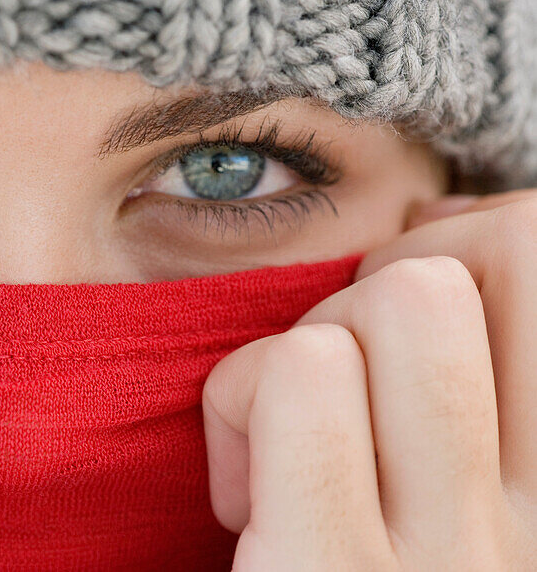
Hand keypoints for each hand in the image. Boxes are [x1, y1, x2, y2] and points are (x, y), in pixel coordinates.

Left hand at [201, 190, 536, 569]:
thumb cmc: (353, 568)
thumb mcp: (437, 491)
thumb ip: (458, 363)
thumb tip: (447, 209)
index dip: (452, 244)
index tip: (386, 313)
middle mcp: (534, 526)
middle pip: (476, 261)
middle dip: (370, 287)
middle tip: (327, 381)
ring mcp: (449, 559)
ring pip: (393, 302)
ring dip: (301, 347)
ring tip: (281, 442)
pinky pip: (303, 374)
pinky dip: (238, 399)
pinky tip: (238, 497)